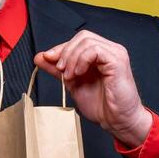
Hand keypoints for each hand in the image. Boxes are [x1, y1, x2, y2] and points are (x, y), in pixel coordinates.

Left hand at [33, 30, 152, 147]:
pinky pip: (95, 50)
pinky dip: (81, 60)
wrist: (117, 121)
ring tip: (69, 76)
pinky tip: (79, 73)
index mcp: (100, 54)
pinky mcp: (117, 61)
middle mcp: (109, 50)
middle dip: (65, 52)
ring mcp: (115, 54)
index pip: (78, 40)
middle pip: (82, 36)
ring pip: (87, 41)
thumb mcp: (73, 84)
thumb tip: (41, 57)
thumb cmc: (102, 105)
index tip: (47, 59)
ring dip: (72, 58)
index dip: (61, 48)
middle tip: (60, 70)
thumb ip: (59, 70)